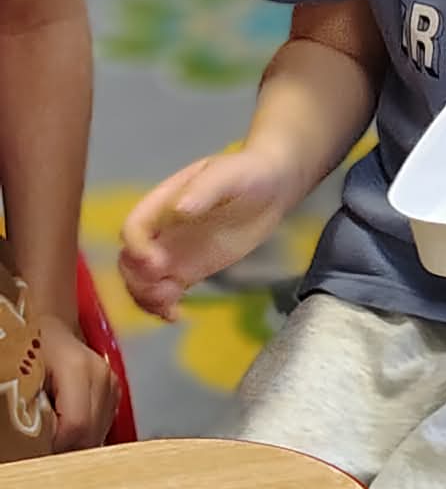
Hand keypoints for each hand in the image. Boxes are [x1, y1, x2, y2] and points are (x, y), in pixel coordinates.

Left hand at [37, 315, 118, 450]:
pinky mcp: (115, 389)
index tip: (40, 450)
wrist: (49, 330)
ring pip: (100, 432)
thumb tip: (38, 443)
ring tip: (55, 434)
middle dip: (68, 447)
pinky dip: (86, 432)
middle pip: (92, 432)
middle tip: (44, 449)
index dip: (58, 445)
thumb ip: (33, 411)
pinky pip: (104, 424)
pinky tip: (68, 426)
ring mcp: (111, 382)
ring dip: (78, 441)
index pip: (77, 425)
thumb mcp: (23, 380)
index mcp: (77, 369)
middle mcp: (101, 375)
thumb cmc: (29, 350)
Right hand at [119, 147, 295, 321]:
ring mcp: (174, 253)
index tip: (156, 263)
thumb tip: (179, 210)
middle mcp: (161, 231)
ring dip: (146, 297)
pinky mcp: (190, 271)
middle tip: (165, 290)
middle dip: (138, 279)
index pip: (134, 228)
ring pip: (142, 281)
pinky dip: (162, 306)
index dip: (136, 248)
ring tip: (170, 307)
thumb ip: (204, 190)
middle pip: (130, 261)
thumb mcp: (227, 175)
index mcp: (161, 204)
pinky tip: (176, 315)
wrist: (272, 187)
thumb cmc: (246, 173)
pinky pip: (165, 292)